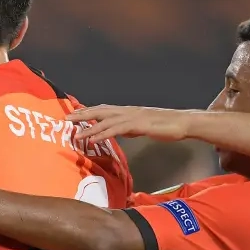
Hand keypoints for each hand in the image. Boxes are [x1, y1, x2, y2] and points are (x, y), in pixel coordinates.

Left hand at [67, 105, 194, 142]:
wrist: (183, 123)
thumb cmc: (166, 126)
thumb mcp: (144, 127)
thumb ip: (131, 128)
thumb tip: (122, 132)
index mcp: (129, 111)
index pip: (105, 109)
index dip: (89, 110)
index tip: (74, 113)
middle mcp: (128, 111)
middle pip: (100, 110)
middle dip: (82, 114)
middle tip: (66, 117)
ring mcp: (132, 116)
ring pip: (105, 120)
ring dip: (88, 126)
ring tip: (74, 132)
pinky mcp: (138, 125)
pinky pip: (116, 130)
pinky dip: (102, 134)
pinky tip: (93, 140)